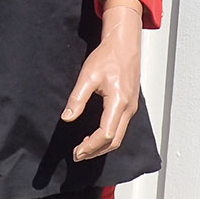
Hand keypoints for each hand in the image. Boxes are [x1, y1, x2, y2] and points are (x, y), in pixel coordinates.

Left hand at [61, 0, 142, 161]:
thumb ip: (77, 99)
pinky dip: (108, 137)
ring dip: (102, 146)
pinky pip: (121, 127)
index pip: (105, 135)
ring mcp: (132, 108)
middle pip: (114, 141)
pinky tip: (95, 135)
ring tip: (83, 148)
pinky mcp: (131, 105)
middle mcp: (128, 108)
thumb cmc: (108, 56)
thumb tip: (67, 118)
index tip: (76, 152)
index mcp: (118, 102)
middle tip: (77, 155)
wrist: (124, 43)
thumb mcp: (88, 75)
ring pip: (119, 136)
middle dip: (95, 152)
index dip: (90, 147)